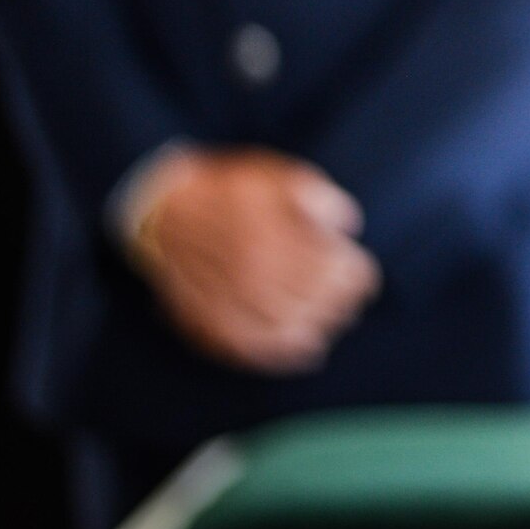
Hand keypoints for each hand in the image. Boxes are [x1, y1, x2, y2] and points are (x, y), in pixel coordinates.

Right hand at [126, 147, 381, 375]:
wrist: (163, 210)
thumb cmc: (228, 190)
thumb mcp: (278, 174)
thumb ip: (317, 196)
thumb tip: (348, 226)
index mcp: (272, 236)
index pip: (332, 268)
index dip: (357, 276)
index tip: (365, 275)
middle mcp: (251, 273)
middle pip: (314, 299)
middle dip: (343, 302)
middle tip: (354, 300)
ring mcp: (229, 301)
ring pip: (288, 327)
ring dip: (320, 327)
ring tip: (335, 321)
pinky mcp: (209, 321)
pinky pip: (252, 348)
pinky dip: (285, 354)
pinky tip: (307, 350)